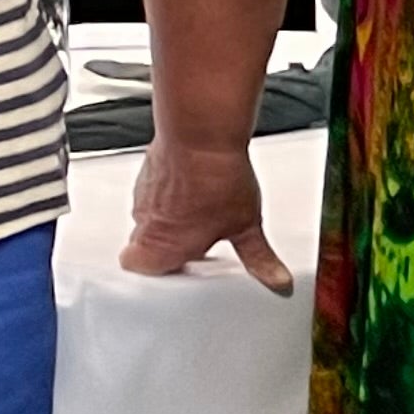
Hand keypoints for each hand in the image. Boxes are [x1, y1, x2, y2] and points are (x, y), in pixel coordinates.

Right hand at [122, 134, 293, 292]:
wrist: (201, 135)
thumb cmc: (215, 181)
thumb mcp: (246, 228)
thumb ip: (257, 258)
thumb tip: (275, 278)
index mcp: (161, 246)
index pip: (139, 268)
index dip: (159, 269)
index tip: (183, 267)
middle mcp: (145, 222)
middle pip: (144, 243)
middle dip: (170, 244)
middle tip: (199, 239)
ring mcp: (143, 193)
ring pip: (150, 214)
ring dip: (171, 215)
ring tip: (204, 208)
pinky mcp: (148, 169)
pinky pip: (155, 188)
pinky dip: (172, 190)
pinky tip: (197, 184)